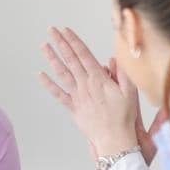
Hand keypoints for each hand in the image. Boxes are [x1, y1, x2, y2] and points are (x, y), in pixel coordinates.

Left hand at [38, 26, 143, 162]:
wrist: (114, 139)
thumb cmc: (124, 117)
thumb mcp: (130, 92)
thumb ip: (123, 73)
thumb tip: (115, 57)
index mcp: (99, 79)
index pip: (84, 55)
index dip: (74, 41)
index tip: (66, 30)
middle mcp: (85, 85)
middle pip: (71, 60)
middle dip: (61, 43)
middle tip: (51, 30)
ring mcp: (77, 96)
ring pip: (62, 73)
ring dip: (52, 58)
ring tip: (44, 45)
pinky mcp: (73, 107)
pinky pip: (58, 94)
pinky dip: (48, 84)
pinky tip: (40, 74)